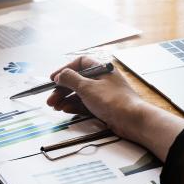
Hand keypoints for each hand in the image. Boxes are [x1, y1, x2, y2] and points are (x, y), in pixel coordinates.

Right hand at [47, 56, 183, 160]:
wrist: (132, 120)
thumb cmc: (112, 100)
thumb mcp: (87, 87)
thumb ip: (70, 79)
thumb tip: (60, 75)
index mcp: (101, 69)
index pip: (80, 63)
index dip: (65, 69)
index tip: (53, 79)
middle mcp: (102, 79)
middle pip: (77, 80)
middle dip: (62, 89)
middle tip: (50, 99)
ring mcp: (103, 94)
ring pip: (80, 94)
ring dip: (66, 99)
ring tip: (54, 107)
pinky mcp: (104, 107)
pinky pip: (86, 104)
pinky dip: (75, 106)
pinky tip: (65, 110)